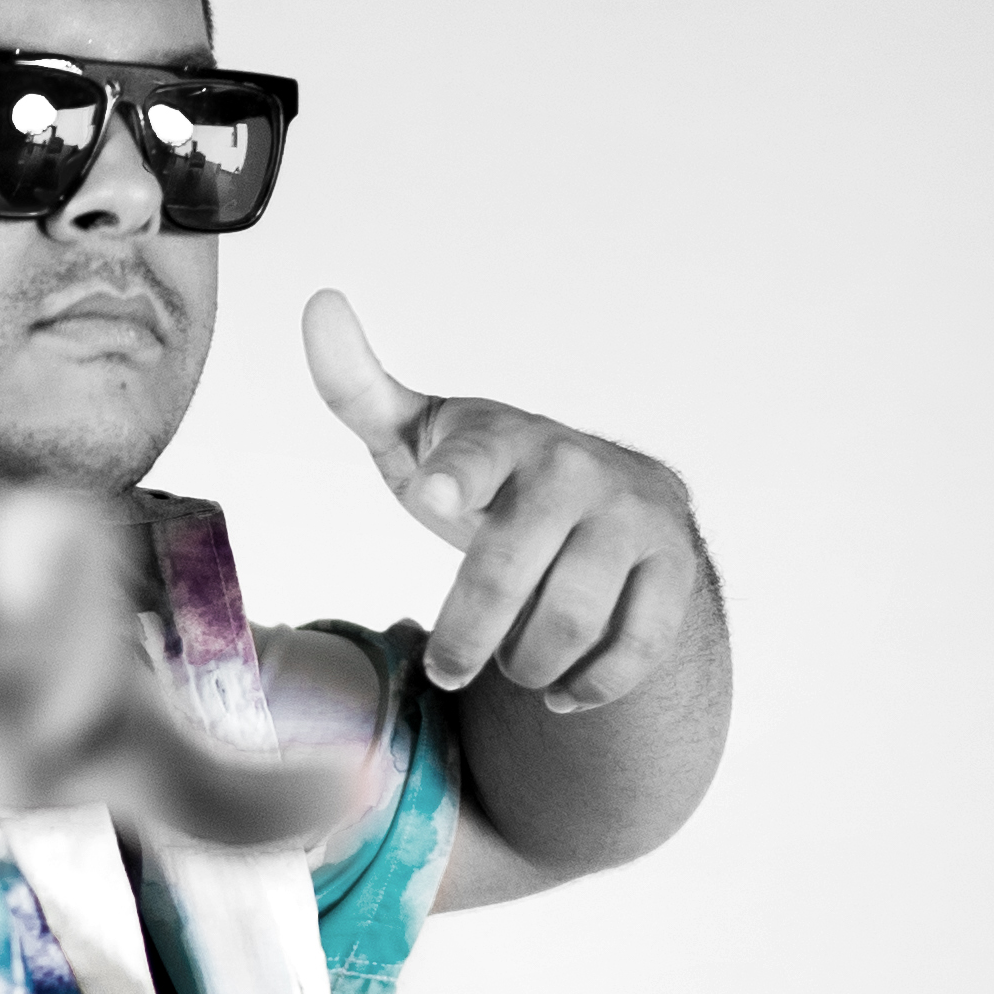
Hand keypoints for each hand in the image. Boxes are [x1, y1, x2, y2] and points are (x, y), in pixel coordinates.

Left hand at [301, 290, 701, 712]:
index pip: (478, 454)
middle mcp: (575, 471)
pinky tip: (562, 690)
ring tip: (509, 664)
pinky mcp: (675, 569)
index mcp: (505, 438)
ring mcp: (633, 520)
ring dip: (527, 661)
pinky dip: (592, 683)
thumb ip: (360, 391)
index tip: (434, 491)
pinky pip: (636, 648)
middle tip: (445, 668)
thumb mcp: (423, 437)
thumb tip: (317, 302)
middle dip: (468, 633)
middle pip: (512, 565)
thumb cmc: (496, 477)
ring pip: (572, 617)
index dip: (457, 473)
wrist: (616, 505)